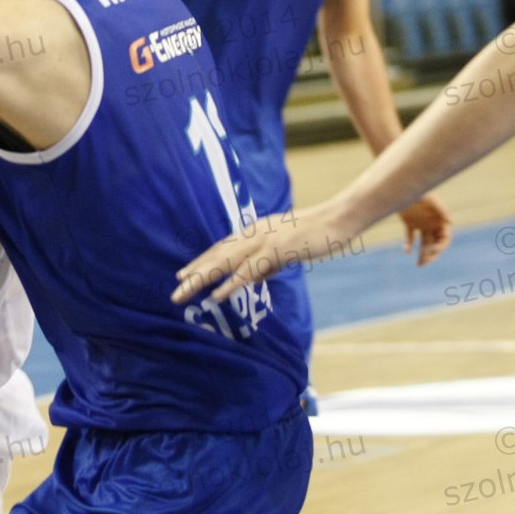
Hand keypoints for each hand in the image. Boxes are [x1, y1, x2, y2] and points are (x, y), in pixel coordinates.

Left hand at [173, 202, 364, 304]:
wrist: (339, 218)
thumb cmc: (316, 234)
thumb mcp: (287, 249)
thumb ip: (270, 262)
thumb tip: (256, 278)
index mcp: (255, 232)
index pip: (221, 248)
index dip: (202, 262)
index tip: (184, 275)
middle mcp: (253, 234)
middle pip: (217, 256)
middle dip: (195, 273)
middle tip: (175, 291)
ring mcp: (264, 240)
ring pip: (225, 263)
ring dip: (203, 279)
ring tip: (184, 293)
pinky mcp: (277, 249)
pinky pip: (249, 269)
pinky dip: (231, 283)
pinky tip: (217, 295)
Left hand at [398, 195, 452, 265]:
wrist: (403, 187)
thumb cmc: (420, 191)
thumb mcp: (432, 200)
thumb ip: (442, 211)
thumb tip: (452, 222)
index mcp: (440, 220)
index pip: (445, 238)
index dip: (441, 246)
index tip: (433, 251)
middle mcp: (432, 224)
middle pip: (435, 244)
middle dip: (431, 255)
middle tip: (424, 263)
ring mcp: (421, 225)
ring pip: (424, 244)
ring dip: (422, 254)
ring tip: (419, 265)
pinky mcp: (409, 223)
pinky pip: (410, 238)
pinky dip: (408, 245)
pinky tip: (406, 251)